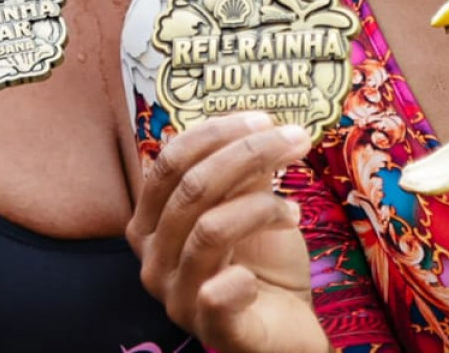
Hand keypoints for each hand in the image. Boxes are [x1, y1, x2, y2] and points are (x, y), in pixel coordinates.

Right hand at [127, 113, 326, 352]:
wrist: (285, 329)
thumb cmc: (261, 264)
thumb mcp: (249, 206)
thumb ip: (241, 172)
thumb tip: (253, 125)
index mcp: (152, 224)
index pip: (169, 163)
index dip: (215, 133)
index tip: (263, 118)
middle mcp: (153, 261)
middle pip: (191, 188)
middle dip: (248, 154)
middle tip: (296, 140)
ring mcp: (177, 299)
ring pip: (209, 230)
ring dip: (262, 206)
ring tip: (294, 210)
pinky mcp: (211, 330)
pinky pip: (217, 294)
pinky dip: (244, 276)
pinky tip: (265, 269)